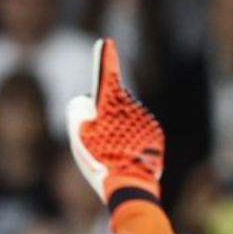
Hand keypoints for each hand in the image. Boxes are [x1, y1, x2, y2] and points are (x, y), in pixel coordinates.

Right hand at [65, 38, 164, 204]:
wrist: (132, 189)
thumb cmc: (100, 164)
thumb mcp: (78, 138)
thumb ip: (78, 112)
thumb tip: (88, 101)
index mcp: (112, 107)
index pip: (107, 76)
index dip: (105, 59)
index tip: (106, 44)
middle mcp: (132, 108)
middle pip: (113, 102)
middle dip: (104, 113)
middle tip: (95, 138)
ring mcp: (146, 121)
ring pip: (126, 117)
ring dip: (117, 128)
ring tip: (109, 153)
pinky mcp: (155, 134)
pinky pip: (139, 129)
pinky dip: (129, 138)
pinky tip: (123, 156)